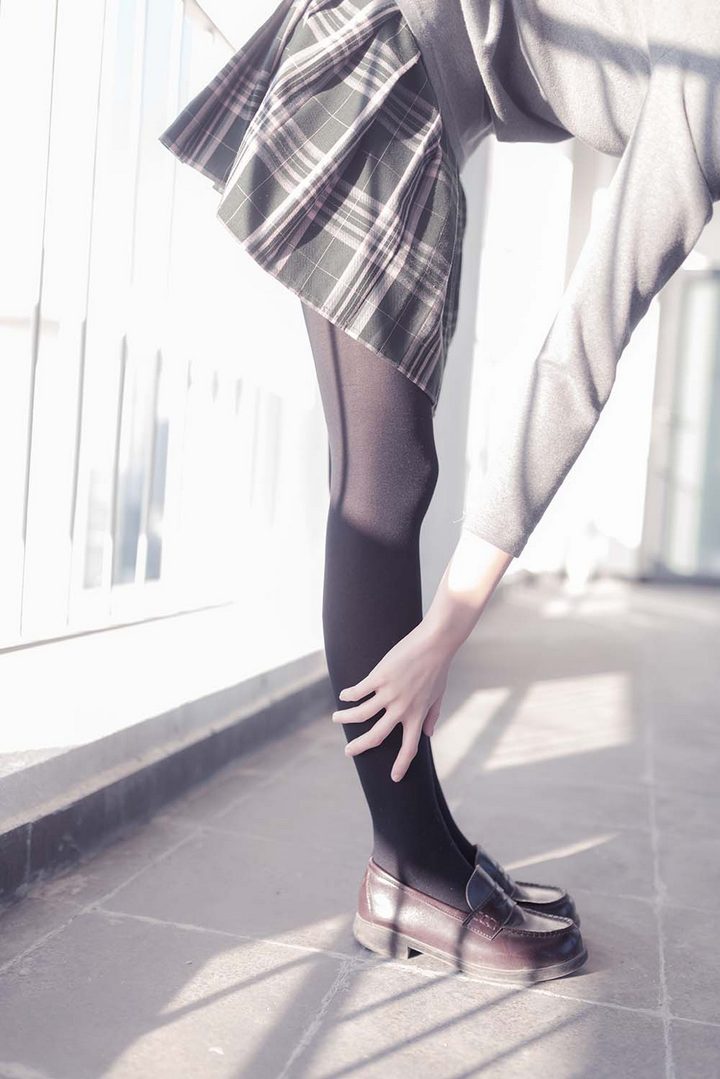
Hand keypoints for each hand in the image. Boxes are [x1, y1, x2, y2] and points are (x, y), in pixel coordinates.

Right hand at [331, 619, 455, 782]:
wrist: (435, 643)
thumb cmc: (438, 668)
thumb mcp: (438, 695)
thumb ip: (432, 716)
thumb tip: (429, 734)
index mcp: (417, 715)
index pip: (409, 748)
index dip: (401, 765)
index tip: (393, 778)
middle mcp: (402, 709)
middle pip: (376, 736)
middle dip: (359, 747)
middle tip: (348, 752)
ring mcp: (389, 693)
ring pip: (360, 714)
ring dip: (345, 718)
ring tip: (336, 718)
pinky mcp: (379, 677)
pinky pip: (358, 691)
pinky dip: (348, 695)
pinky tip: (343, 696)